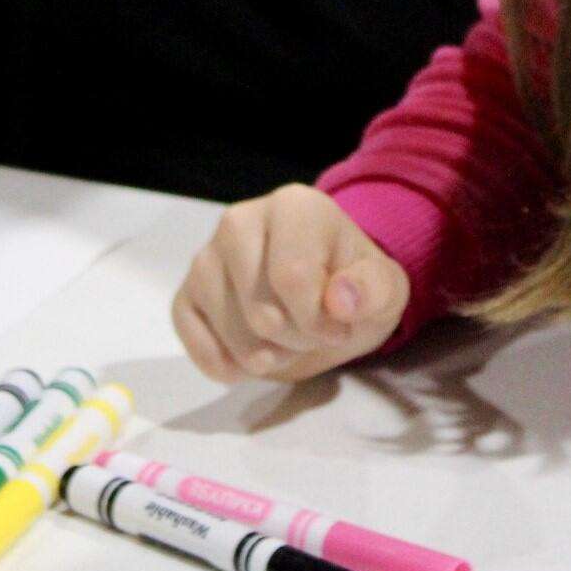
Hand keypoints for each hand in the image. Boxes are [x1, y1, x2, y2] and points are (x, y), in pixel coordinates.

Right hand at [171, 183, 409, 383]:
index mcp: (293, 207)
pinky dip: (225, 364)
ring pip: (230, 332)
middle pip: (262, 313)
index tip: (337, 328)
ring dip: (264, 356)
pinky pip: (193, 339)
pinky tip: (250, 358)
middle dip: (295, 340)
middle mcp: (239, 221)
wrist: (326, 292)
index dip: (317, 321)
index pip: (292, 278)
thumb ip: (372, 289)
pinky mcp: (186, 292)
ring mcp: (206, 257)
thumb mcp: (384, 287)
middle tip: (311, 332)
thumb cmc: (354, 285)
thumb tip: (340, 301)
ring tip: (285, 339)